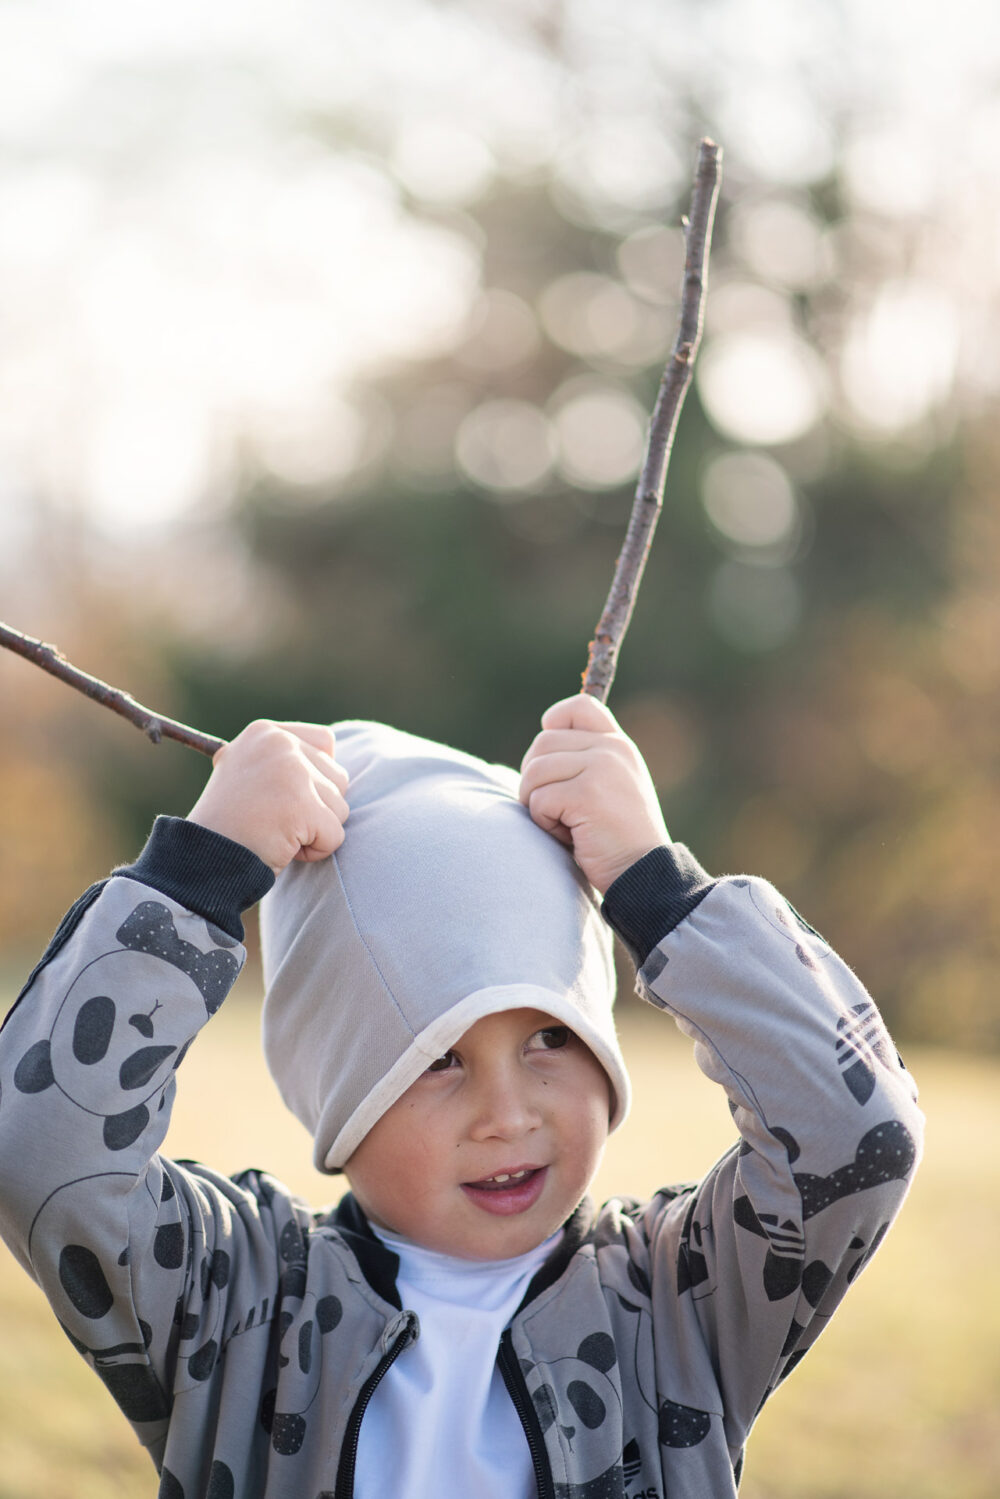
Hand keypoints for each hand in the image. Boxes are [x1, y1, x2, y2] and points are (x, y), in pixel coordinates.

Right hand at [187, 720, 349, 874]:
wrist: (202, 860)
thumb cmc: (228, 824)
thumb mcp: (244, 772)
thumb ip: (280, 760)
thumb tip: (329, 751)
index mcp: (265, 732)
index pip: (324, 741)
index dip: (317, 775)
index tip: (288, 796)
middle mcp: (279, 744)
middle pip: (338, 778)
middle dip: (317, 808)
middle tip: (275, 820)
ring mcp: (292, 773)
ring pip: (340, 808)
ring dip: (315, 831)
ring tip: (275, 833)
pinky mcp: (301, 807)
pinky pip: (335, 835)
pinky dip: (315, 851)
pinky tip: (282, 849)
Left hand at [519, 694, 669, 894]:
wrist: (645, 875)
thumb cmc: (618, 839)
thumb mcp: (612, 787)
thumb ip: (587, 761)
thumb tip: (542, 742)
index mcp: (618, 745)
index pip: (578, 707)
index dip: (554, 725)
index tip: (553, 759)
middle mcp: (612, 749)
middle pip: (542, 744)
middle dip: (536, 781)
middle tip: (558, 810)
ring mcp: (601, 768)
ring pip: (534, 772)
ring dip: (538, 805)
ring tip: (567, 824)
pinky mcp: (587, 794)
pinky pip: (538, 800)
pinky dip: (545, 824)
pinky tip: (571, 836)